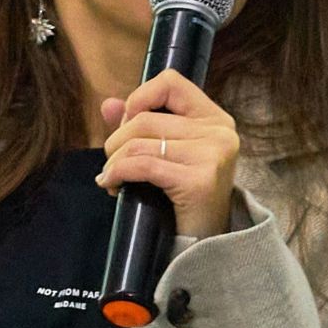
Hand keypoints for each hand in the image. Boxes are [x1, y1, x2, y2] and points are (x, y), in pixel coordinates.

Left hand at [93, 68, 239, 238]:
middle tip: (112, 163)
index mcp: (214, 118)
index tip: (128, 126)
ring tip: (112, 177)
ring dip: (114, 161)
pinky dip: (118, 173)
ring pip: (139, 143)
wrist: (206, 244)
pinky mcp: (200, 180)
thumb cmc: (185, 198)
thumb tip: (107, 104)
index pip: (170, 83)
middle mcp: (219, 131)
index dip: (139, 99)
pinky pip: (143, 165)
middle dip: (117, 141)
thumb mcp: (166, 154)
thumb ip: (139, 125)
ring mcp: (212, 155)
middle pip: (145, 118)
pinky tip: (112, 184)